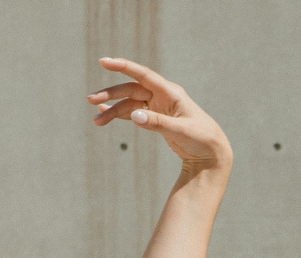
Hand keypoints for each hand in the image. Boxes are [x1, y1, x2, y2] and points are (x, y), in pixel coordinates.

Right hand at [88, 58, 232, 172]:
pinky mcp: (155, 118)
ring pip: (129, 103)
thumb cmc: (202, 138)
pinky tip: (104, 114)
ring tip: (96, 121)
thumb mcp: (181, 131)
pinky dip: (119, 114)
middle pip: (130, 89)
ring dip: (112, 110)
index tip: (105, 61)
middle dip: (110, 94)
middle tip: (90, 100)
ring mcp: (157, 107)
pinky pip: (132, 112)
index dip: (124, 66)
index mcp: (171, 92)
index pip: (143, 75)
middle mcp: (162, 96)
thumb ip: (158, 123)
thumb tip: (134, 116)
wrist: (211, 153)